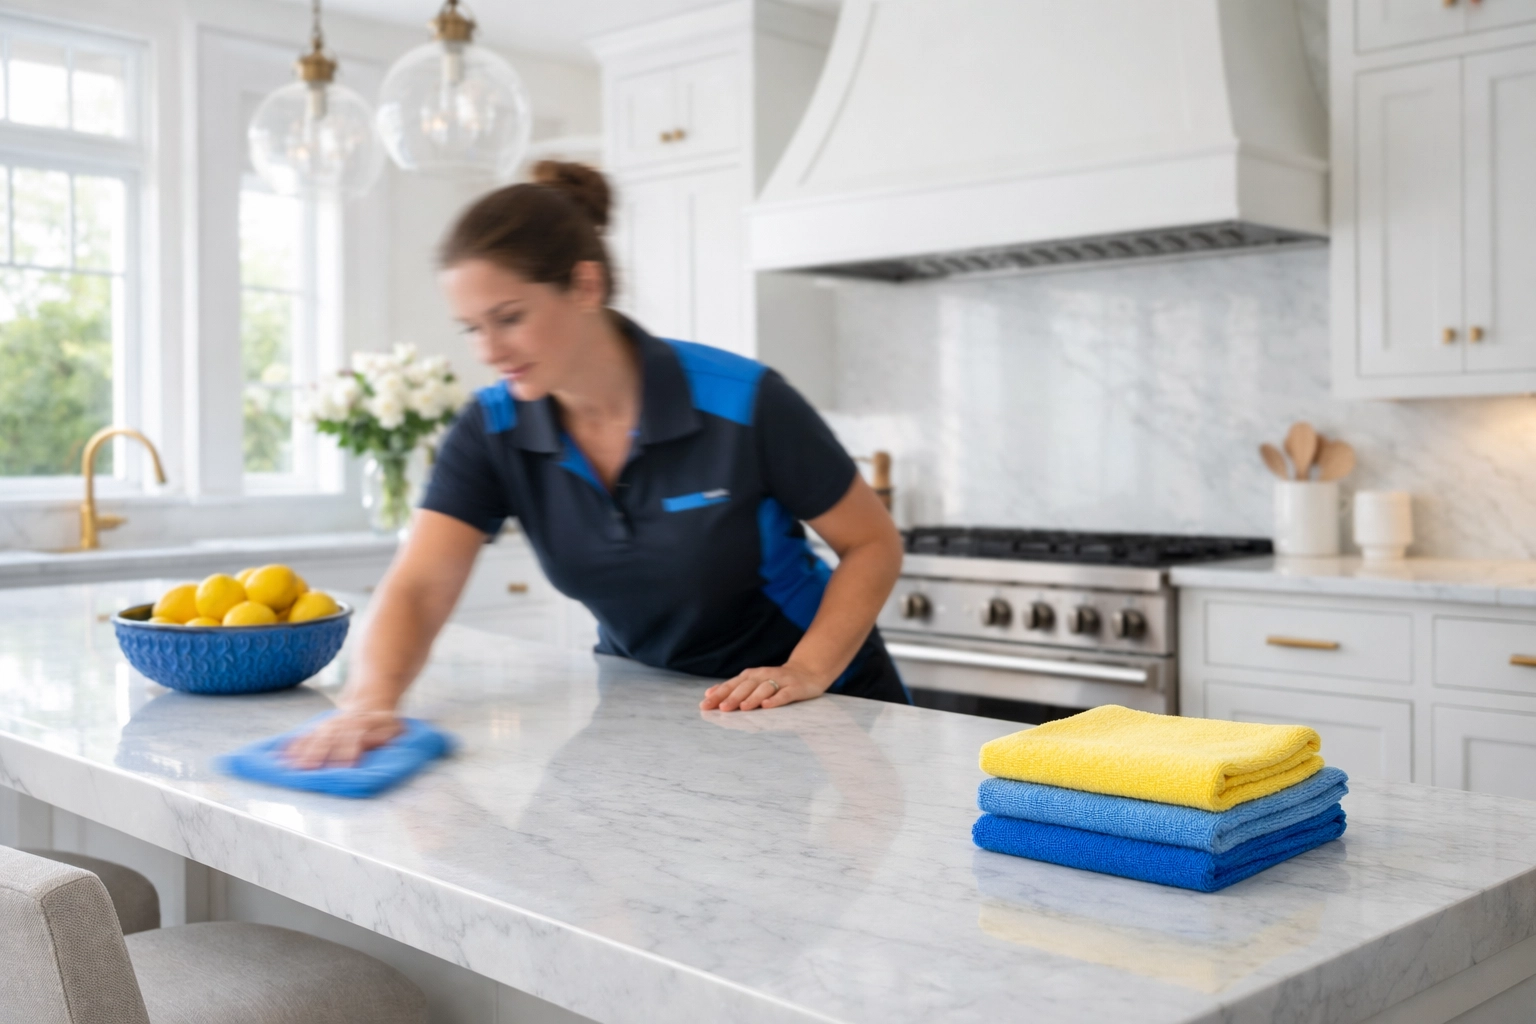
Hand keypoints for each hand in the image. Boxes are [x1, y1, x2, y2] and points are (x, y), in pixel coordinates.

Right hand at [283, 708, 403, 768]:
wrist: (370, 700)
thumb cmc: (384, 722)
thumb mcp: (393, 726)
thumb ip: (385, 735)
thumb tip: (373, 743)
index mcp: (362, 723)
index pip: (354, 736)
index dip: (350, 750)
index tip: (346, 766)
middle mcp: (342, 724)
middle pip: (329, 738)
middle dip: (319, 754)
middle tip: (309, 768)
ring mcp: (329, 725)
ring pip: (314, 737)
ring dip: (302, 751)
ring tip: (290, 766)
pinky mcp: (319, 728)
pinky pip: (304, 736)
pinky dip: (292, 745)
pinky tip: (280, 755)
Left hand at [699, 662, 832, 711]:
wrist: (807, 672)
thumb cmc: (775, 681)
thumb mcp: (753, 682)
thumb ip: (733, 688)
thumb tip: (708, 694)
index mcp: (751, 676)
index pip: (732, 684)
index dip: (718, 694)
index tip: (705, 705)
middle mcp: (763, 676)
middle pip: (746, 686)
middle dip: (733, 697)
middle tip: (722, 708)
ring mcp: (780, 681)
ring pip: (764, 689)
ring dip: (753, 698)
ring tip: (743, 708)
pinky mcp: (795, 688)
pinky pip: (784, 694)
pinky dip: (775, 699)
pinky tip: (767, 706)